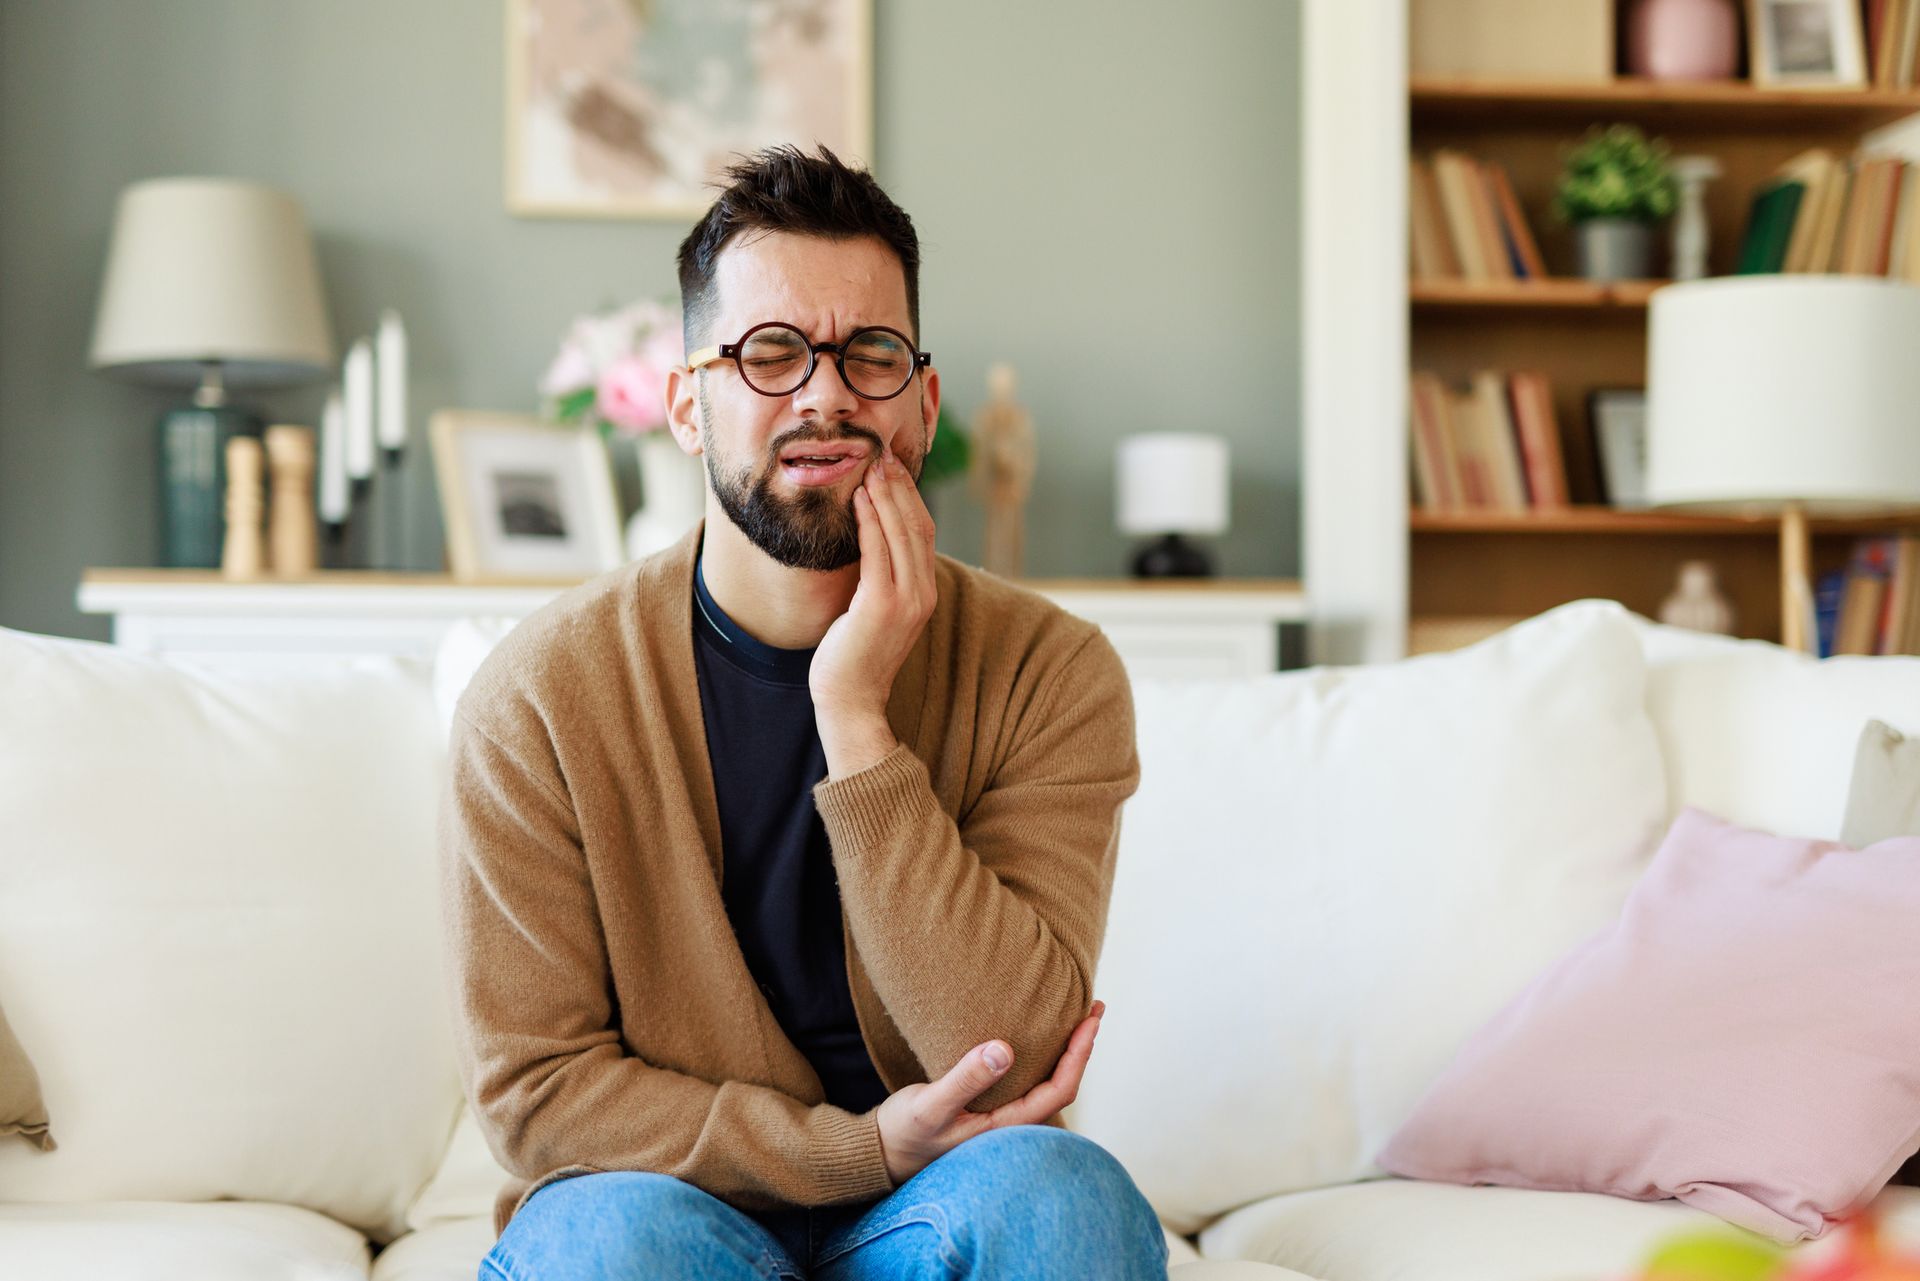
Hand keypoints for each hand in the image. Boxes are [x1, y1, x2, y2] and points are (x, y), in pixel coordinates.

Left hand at [811, 446, 937, 776]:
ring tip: (872, 467)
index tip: (894, 469)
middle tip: (884, 455)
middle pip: (918, 526)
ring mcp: (906, 601)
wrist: (851, 699)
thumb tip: (869, 540)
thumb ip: (881, 577)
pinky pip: (878, 553)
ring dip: (887, 496)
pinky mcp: (881, 607)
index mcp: (925, 593)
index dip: (911, 498)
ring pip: (902, 534)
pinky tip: (860, 500)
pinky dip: (871, 521)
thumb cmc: (855, 655)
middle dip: (901, 487)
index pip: (923, 533)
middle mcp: (923, 594)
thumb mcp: (875, 609)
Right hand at [873, 1001, 1104, 1186]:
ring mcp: (1000, 1119)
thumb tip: (1005, 1049)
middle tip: (1093, 1009)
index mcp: (1005, 1127)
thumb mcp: (930, 1105)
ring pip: (1046, 1084)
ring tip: (1075, 1019)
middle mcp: (1010, 1125)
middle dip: (1081, 1048)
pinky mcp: (987, 1109)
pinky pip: (1027, 1082)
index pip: (1059, 1090)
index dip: (1080, 1055)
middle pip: (1061, 1086)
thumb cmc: (905, 1133)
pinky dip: (1042, 1057)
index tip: (1090, 1020)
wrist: (882, 1153)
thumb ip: (966, 1079)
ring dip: (1065, 1052)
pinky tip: (1037, 1038)